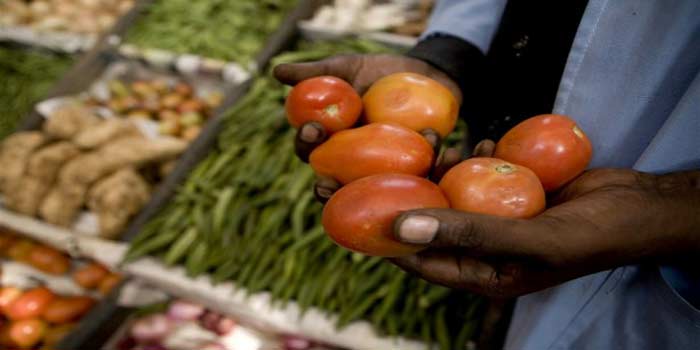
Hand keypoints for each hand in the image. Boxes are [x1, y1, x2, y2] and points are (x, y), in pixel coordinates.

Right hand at [274, 54, 463, 201]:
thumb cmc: (379, 72)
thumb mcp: (348, 68)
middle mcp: (354, 165)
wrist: (427, 73)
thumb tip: (276, 71)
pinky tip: (442, 152)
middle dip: (325, 188)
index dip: (306, 144)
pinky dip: (432, 167)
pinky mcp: (418, 174)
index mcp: (333, 143)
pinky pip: (422, 179)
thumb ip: (315, 72)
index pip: (310, 150)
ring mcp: (385, 174)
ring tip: (378, 183)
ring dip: (374, 191)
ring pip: (374, 194)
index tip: (312, 128)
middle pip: (333, 184)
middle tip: (328, 183)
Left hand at [390, 168, 699, 297]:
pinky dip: (474, 159)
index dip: (381, 234)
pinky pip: (477, 176)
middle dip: (402, 191)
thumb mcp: (528, 239)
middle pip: (426, 221)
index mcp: (479, 275)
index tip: (346, 206)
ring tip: (436, 143)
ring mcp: (493, 218)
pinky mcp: (507, 193)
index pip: (416, 258)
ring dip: (440, 169)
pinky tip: (480, 144)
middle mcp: (480, 248)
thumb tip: (400, 226)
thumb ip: (467, 233)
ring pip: (449, 194)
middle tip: (373, 162)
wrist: (638, 210)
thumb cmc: (590, 236)